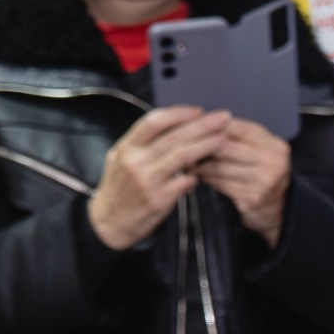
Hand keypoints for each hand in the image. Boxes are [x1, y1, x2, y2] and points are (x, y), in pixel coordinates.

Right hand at [89, 107, 232, 250]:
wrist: (109, 222)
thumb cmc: (119, 187)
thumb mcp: (120, 158)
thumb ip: (143, 142)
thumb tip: (171, 125)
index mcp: (127, 146)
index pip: (154, 122)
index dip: (178, 113)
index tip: (199, 110)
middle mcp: (136, 161)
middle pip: (174, 137)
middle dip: (202, 126)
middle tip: (223, 118)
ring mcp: (147, 181)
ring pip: (182, 156)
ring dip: (206, 146)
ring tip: (224, 139)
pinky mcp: (158, 200)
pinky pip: (184, 183)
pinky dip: (197, 175)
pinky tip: (207, 171)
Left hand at [199, 117, 293, 248]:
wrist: (280, 209)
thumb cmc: (264, 175)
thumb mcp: (260, 151)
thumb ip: (239, 138)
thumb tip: (204, 124)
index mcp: (273, 145)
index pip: (237, 128)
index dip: (212, 125)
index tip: (193, 124)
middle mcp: (272, 161)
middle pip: (226, 147)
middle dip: (201, 145)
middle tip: (182, 143)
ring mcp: (264, 181)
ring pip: (220, 167)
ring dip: (200, 164)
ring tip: (187, 160)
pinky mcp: (252, 198)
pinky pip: (221, 184)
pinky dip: (206, 178)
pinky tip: (199, 175)